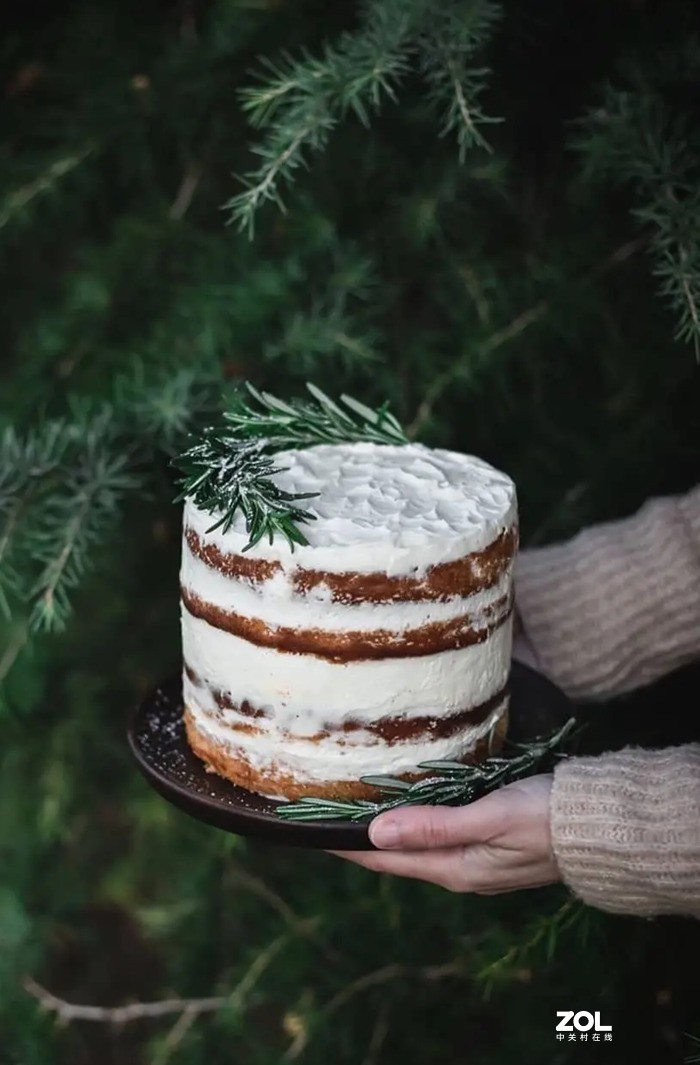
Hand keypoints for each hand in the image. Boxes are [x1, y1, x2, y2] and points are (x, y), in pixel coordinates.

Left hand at [330, 774, 558, 894]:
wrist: (599, 828)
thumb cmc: (545, 818)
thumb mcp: (489, 818)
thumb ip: (434, 826)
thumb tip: (375, 831)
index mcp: (452, 867)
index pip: (383, 858)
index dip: (345, 843)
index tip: (308, 828)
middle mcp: (457, 868)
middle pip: (394, 853)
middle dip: (357, 835)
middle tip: (322, 809)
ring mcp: (473, 857)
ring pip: (414, 842)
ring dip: (384, 826)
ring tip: (353, 803)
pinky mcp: (487, 841)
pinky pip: (436, 833)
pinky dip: (412, 819)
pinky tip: (407, 801)